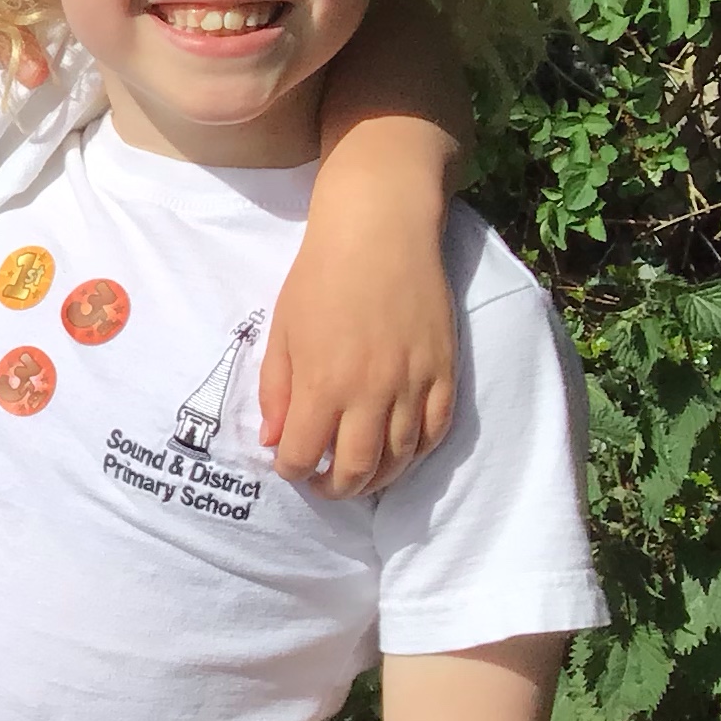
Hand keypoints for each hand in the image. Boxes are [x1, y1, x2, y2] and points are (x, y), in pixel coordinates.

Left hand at [261, 206, 453, 497]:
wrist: (380, 230)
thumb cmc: (320, 275)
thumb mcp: (282, 330)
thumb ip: (277, 390)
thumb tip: (275, 441)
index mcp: (324, 383)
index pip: (304, 455)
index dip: (292, 470)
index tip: (288, 466)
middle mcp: (371, 392)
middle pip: (357, 469)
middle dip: (336, 489)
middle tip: (324, 485)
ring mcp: (414, 383)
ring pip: (400, 458)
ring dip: (377, 478)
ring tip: (359, 476)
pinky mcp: (444, 370)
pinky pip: (436, 430)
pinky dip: (417, 452)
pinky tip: (399, 452)